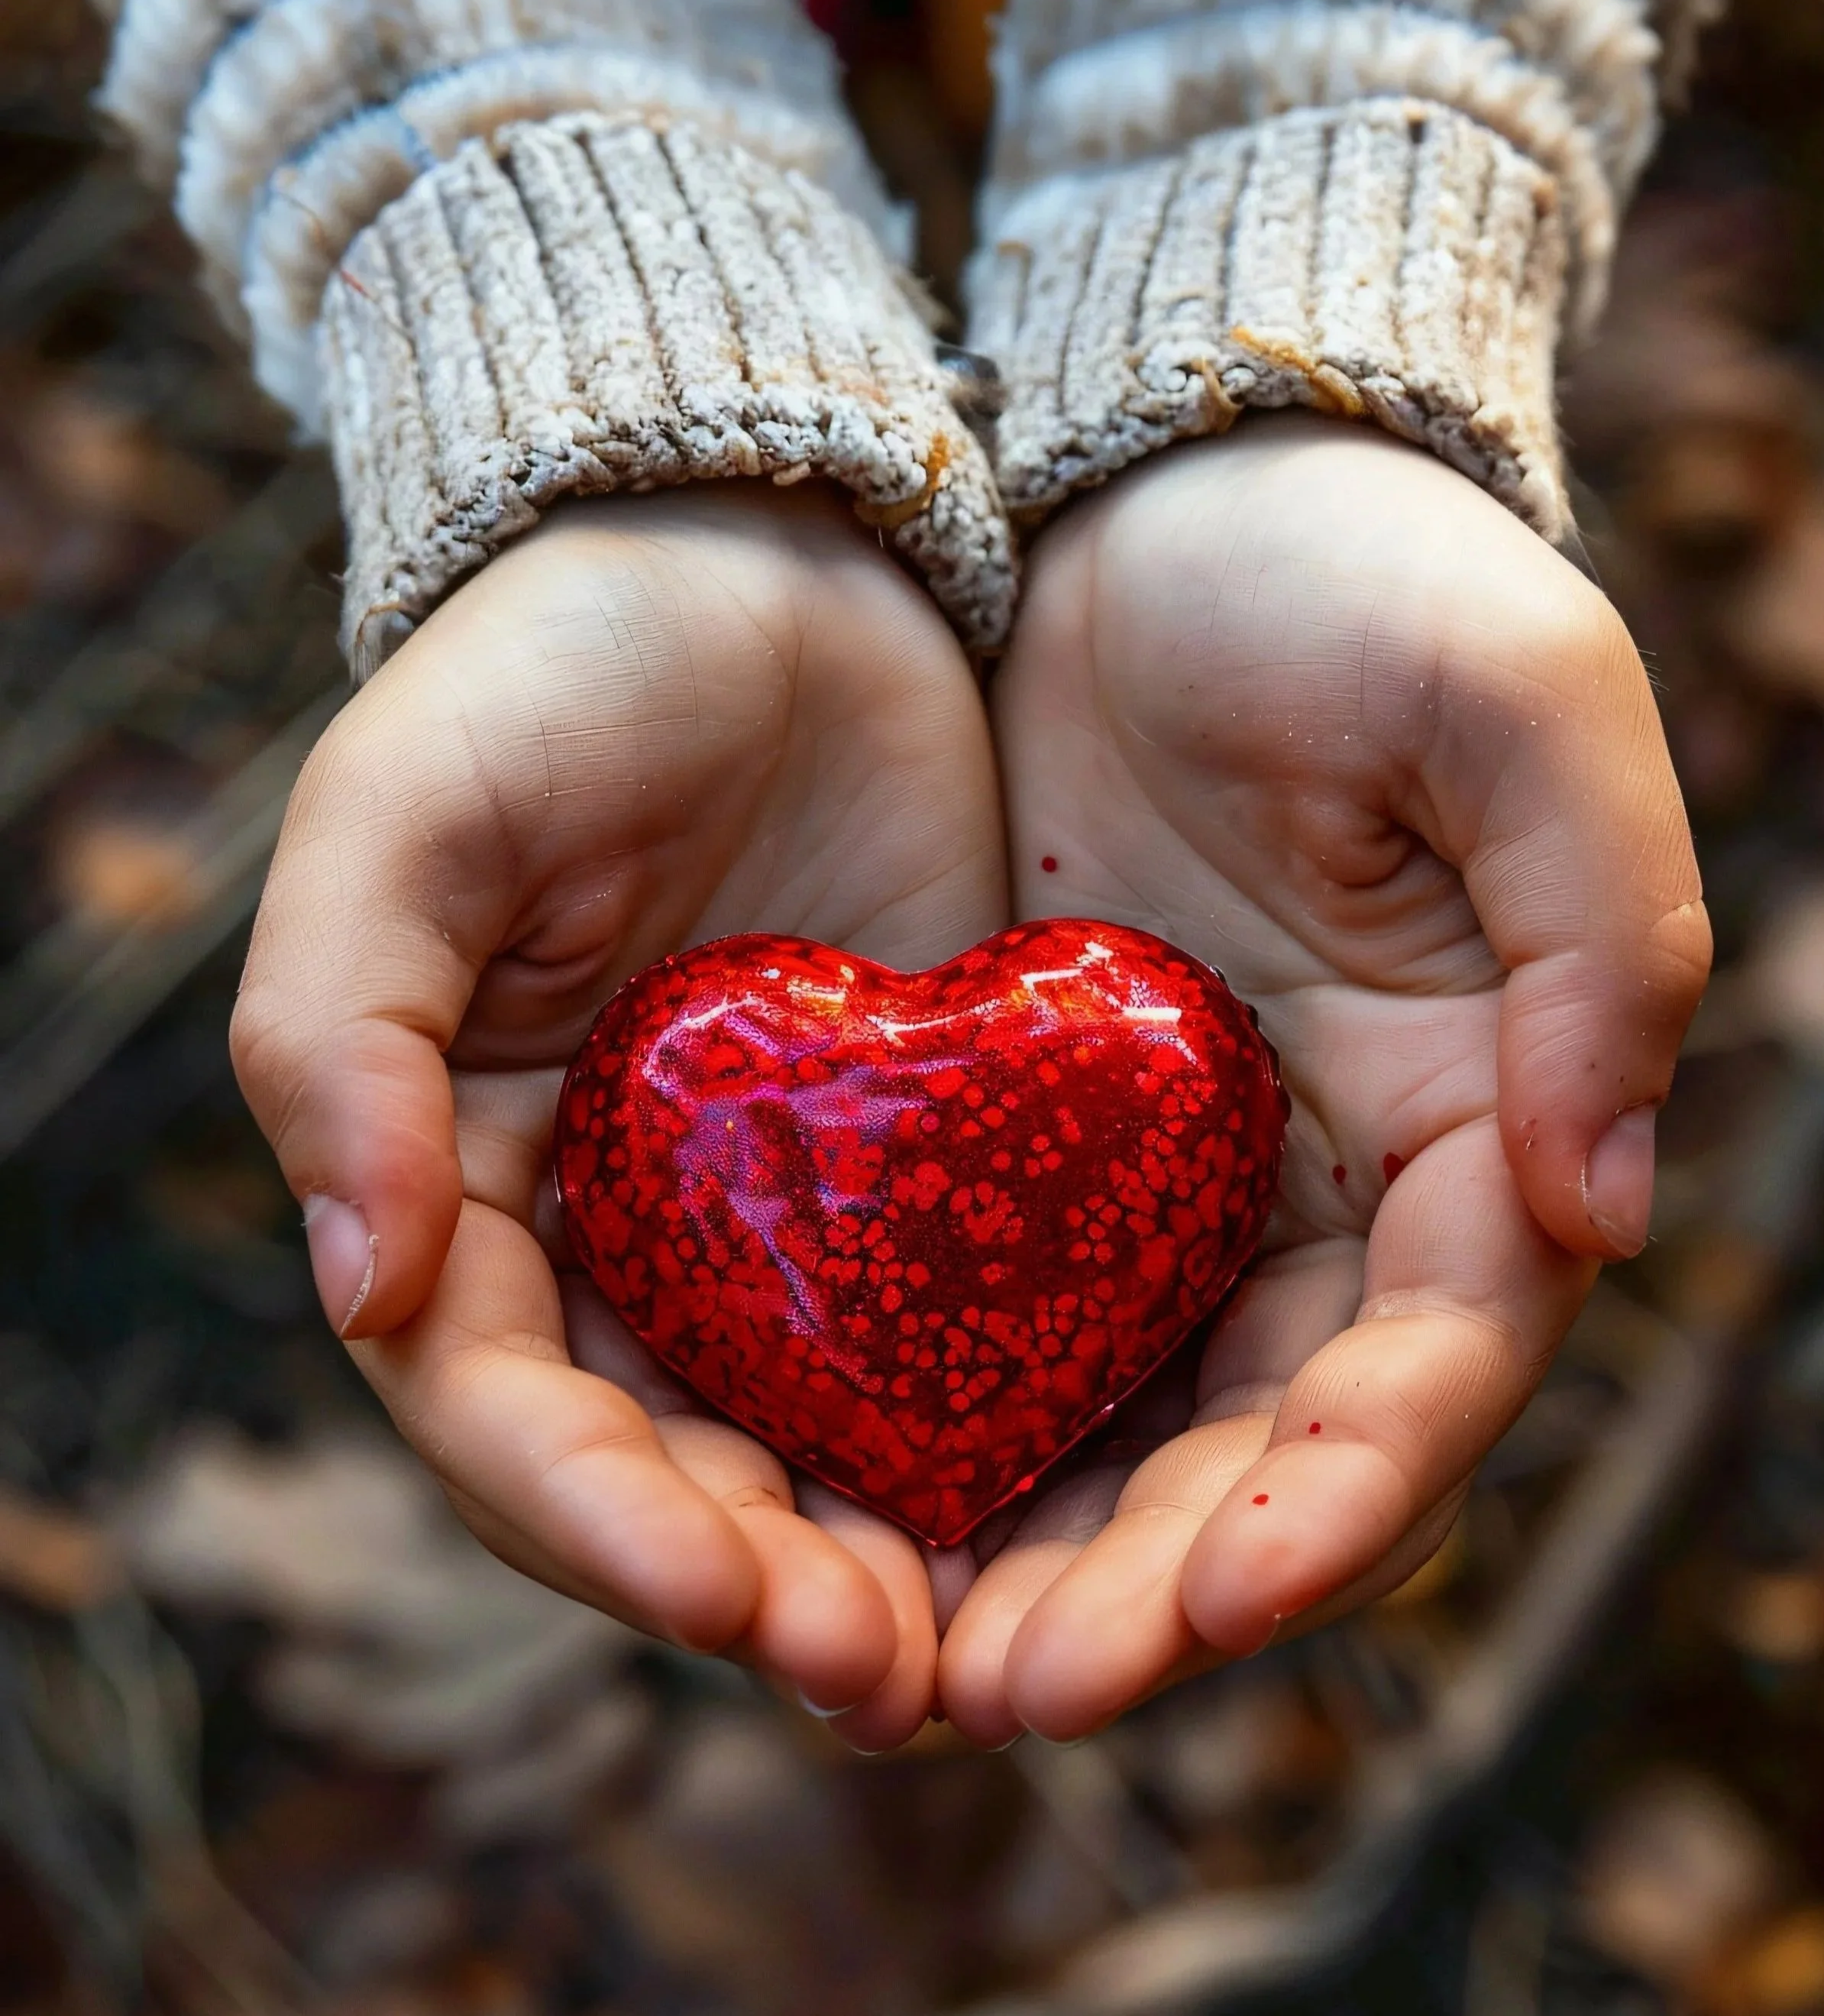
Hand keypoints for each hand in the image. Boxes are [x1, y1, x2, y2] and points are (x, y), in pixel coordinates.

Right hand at [232, 486, 1005, 1748]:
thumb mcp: (407, 818)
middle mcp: (616, 1228)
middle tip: (890, 1671)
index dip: (593, 1517)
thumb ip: (338, 1036)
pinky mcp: (928, 1156)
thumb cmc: (557, 667)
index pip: (500, 1404)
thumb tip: (356, 1287)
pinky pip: (952, 1327)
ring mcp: (777, 1207)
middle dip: (761, 1582)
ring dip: (891, 1558)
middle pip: (669, 1466)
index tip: (720, 1590)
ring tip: (991, 1646)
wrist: (764, 552)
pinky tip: (1085, 1498)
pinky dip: (996, 1431)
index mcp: (462, 1177)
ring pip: (816, 1440)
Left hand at [938, 417, 1709, 1743]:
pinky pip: (1003, 1314)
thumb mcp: (1524, 705)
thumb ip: (1603, 938)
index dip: (1352, 1489)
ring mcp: (1184, 1170)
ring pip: (1131, 1417)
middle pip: (1270, 1438)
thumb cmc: (1365, 573)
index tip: (1232, 1594)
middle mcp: (1339, 1178)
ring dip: (1046, 1553)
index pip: (1437, 1354)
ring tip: (919, 1667)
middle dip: (1168, 1580)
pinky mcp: (1044, 1132)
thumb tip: (1612, 1207)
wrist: (1172, 490)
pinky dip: (950, 1423)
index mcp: (1479, 1111)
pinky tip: (846, 1505)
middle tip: (1022, 1689)